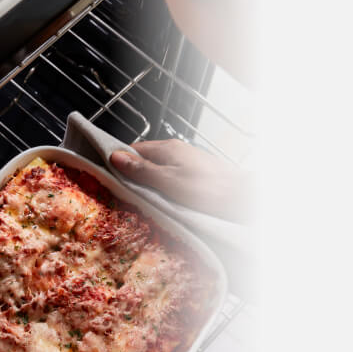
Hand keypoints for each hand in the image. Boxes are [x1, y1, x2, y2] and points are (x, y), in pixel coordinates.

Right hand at [110, 140, 250, 221]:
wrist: (244, 198)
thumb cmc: (209, 190)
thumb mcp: (169, 182)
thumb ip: (143, 170)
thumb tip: (116, 157)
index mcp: (168, 149)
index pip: (134, 149)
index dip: (119, 162)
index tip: (108, 177)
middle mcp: (178, 152)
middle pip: (146, 161)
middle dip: (134, 176)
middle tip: (123, 195)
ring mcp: (189, 163)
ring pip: (160, 171)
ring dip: (150, 185)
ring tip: (142, 201)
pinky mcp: (198, 176)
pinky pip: (173, 179)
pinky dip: (165, 190)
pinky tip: (165, 203)